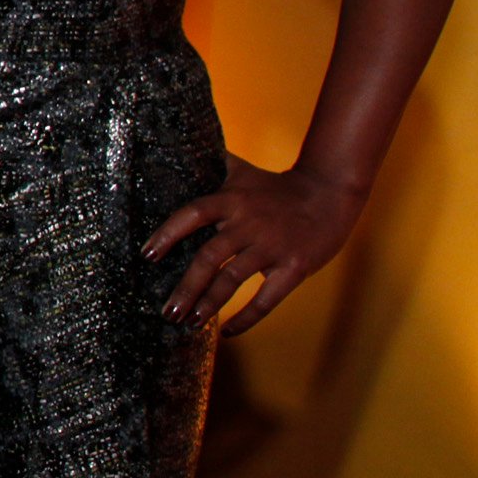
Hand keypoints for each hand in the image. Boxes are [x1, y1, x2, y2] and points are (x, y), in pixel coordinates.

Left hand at [142, 153, 366, 336]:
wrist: (330, 193)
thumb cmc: (276, 186)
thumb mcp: (240, 171)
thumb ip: (210, 164)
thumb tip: (173, 146)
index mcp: (232, 201)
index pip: (193, 214)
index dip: (168, 234)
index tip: (147, 255)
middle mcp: (248, 224)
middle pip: (210, 257)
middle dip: (186, 287)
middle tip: (167, 311)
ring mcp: (272, 247)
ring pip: (234, 280)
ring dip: (209, 304)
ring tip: (188, 322)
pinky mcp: (294, 267)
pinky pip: (267, 299)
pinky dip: (247, 318)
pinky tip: (228, 332)